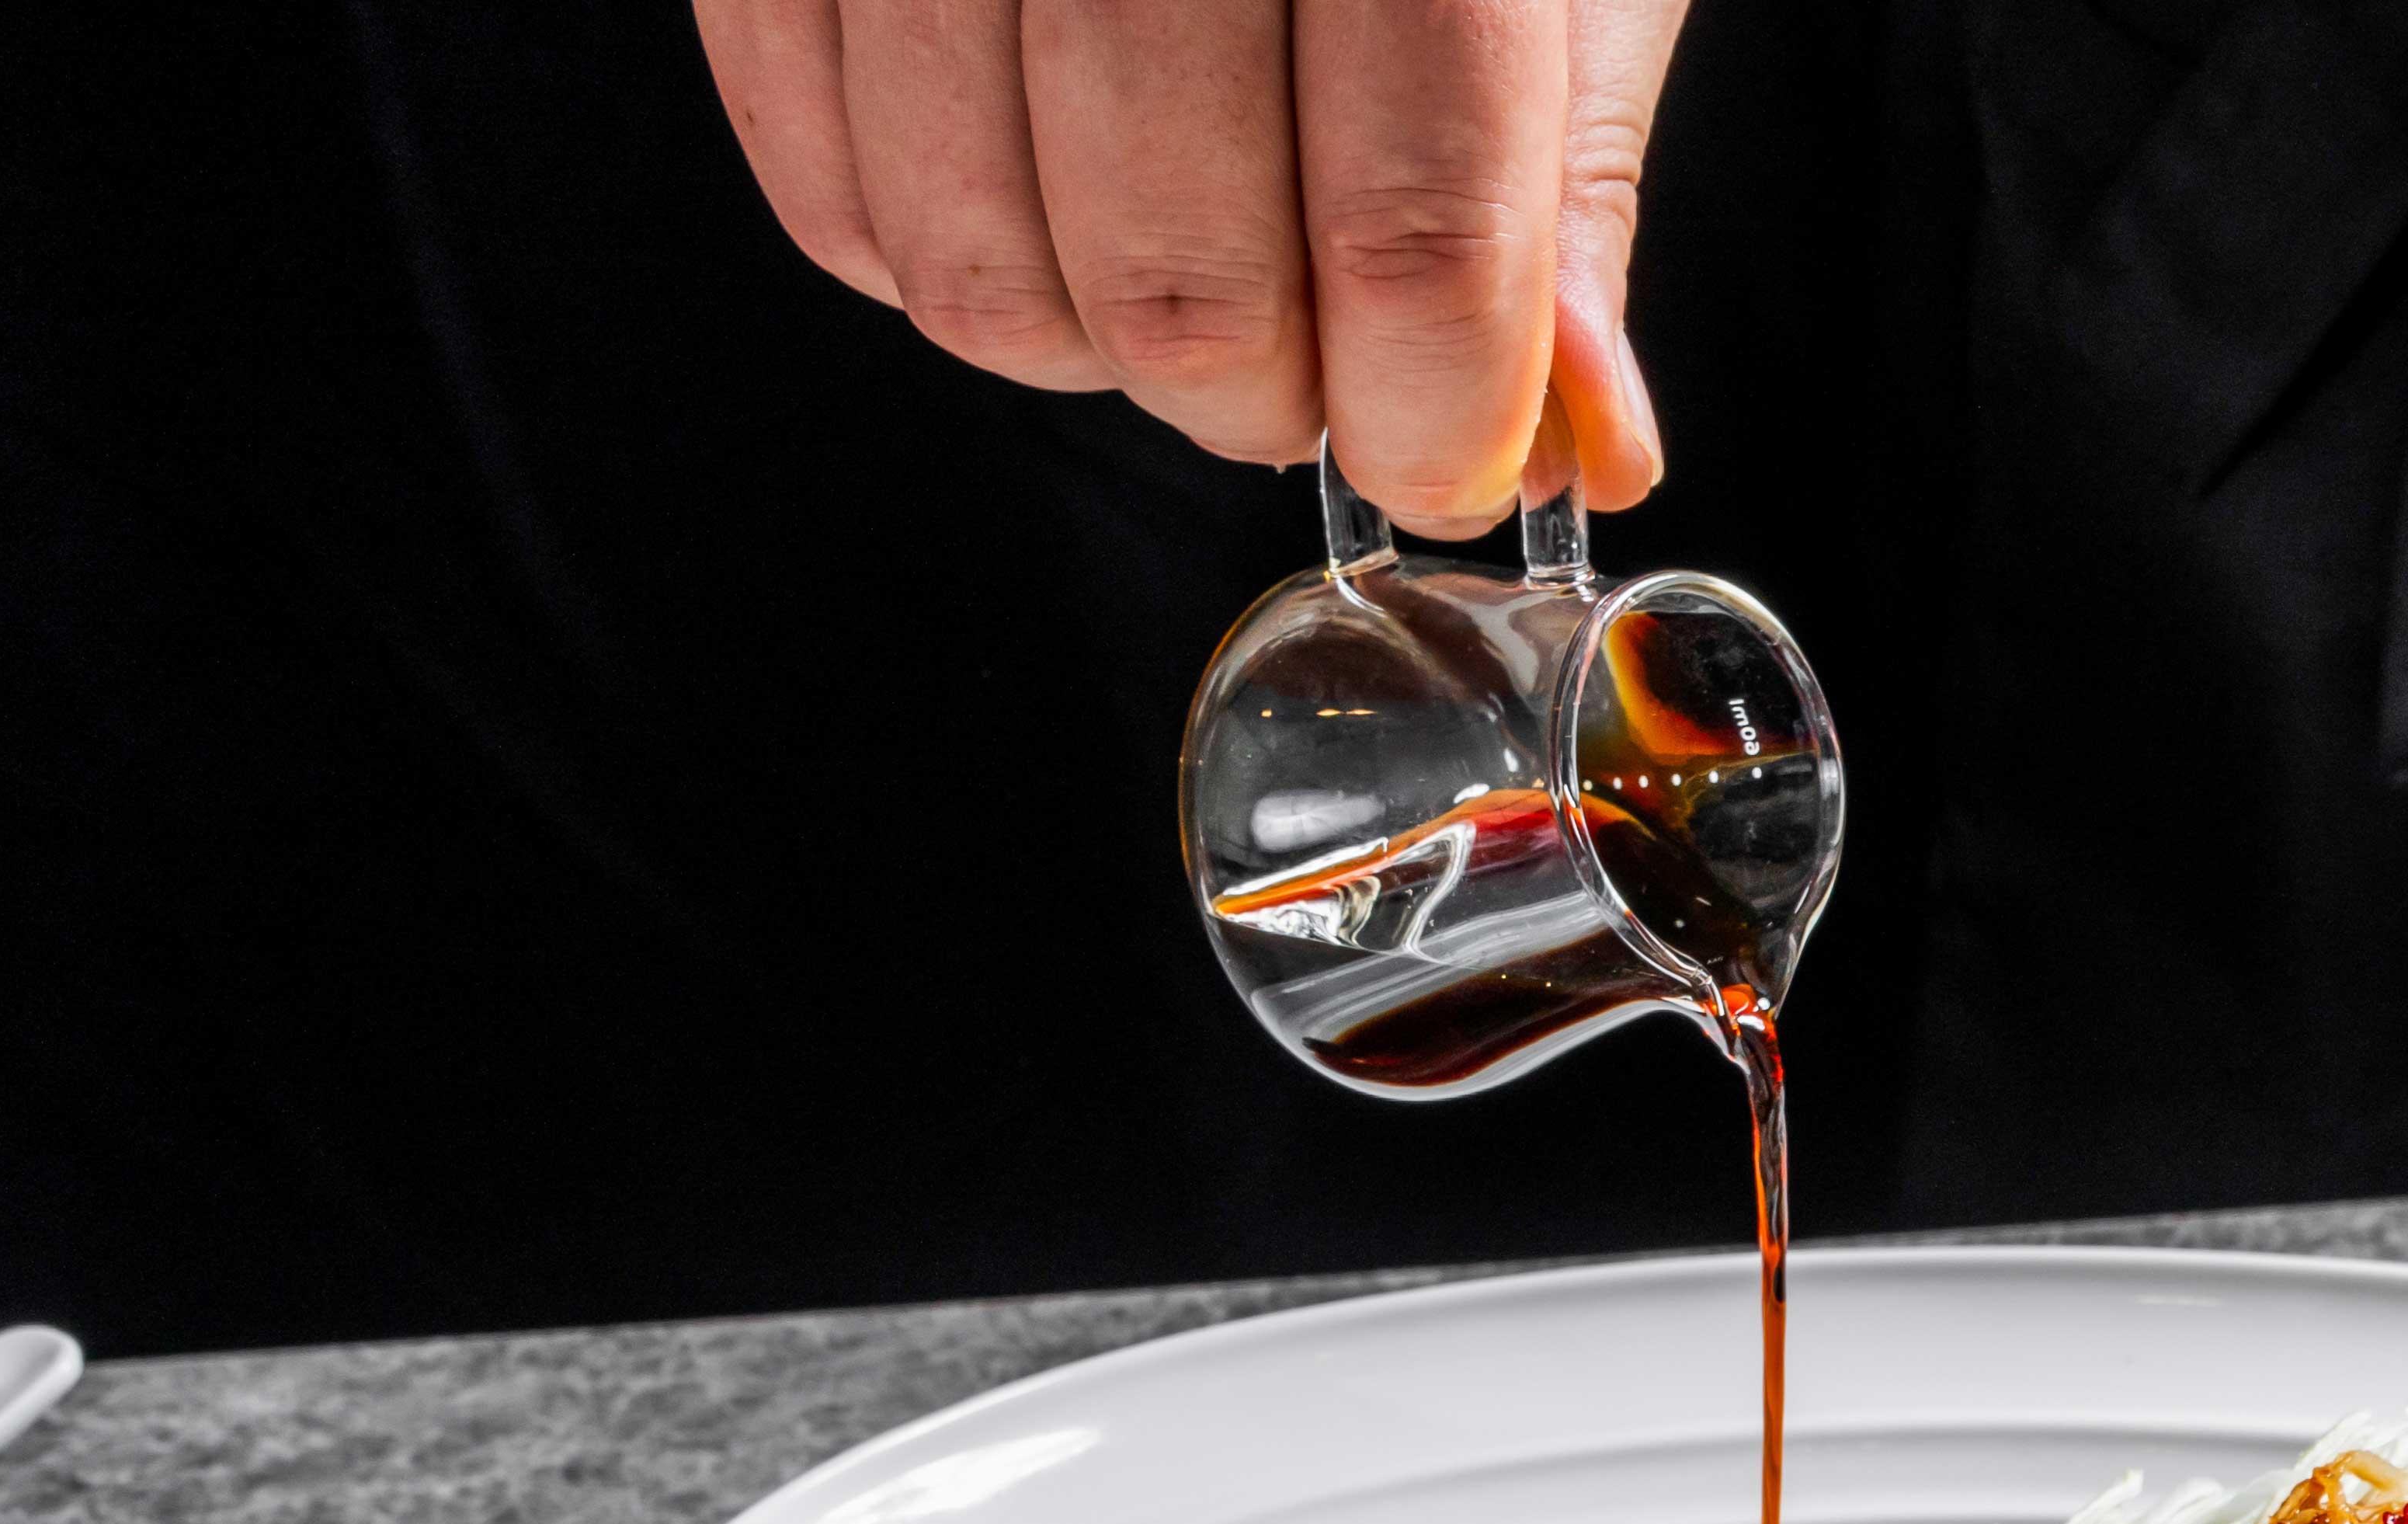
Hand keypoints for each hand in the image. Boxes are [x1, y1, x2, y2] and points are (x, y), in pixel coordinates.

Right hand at [693, 0, 1690, 531]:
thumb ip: (1550, 179)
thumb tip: (1586, 440)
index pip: (1410, 227)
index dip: (1438, 410)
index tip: (1455, 459)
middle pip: (1176, 274)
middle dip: (1266, 394)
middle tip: (1321, 360)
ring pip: (979, 268)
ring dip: (1102, 344)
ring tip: (1186, 255)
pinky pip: (821, 183)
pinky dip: (939, 254)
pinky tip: (1039, 193)